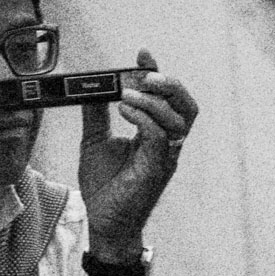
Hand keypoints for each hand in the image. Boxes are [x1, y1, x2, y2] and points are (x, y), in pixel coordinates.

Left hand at [79, 49, 197, 260]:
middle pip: (186, 105)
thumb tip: (88, 88)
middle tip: (144, 74)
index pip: (167, 98)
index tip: (142, 54)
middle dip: (169, 84)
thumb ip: (95, 115)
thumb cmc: (104, 186)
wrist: (102, 221)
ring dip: (154, 100)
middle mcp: (167, 143)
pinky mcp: (157, 170)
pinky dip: (144, 119)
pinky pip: (160, 137)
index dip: (158, 73)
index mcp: (156, 134)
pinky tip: (124, 112)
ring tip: (126, 94)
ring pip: (180, 119)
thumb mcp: (94, 141)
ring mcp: (166, 157)